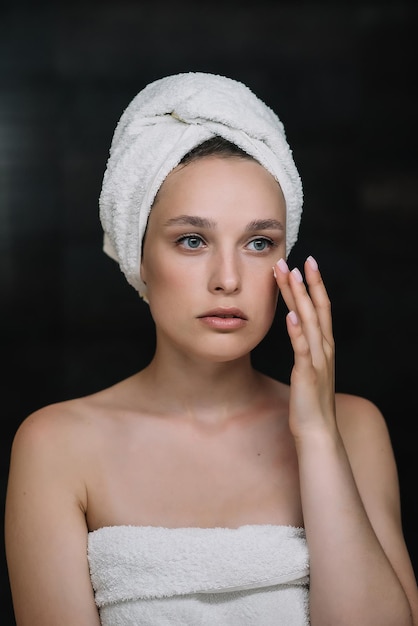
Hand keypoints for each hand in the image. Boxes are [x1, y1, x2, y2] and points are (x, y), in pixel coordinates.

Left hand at [273, 256, 335, 440]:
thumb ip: (305, 348)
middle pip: (315, 308)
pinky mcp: (307, 373)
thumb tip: (296, 330)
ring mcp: (317, 359)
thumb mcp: (308, 369)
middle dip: (304, 283)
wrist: (318, 431)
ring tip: (290, 276)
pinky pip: (302, 348)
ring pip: (309, 321)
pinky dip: (297, 331)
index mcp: (323, 345)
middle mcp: (324, 348)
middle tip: (294, 259)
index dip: (314, 285)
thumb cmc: (309, 401)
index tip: (306, 263)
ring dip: (299, 297)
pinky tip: (291, 315)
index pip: (321, 308)